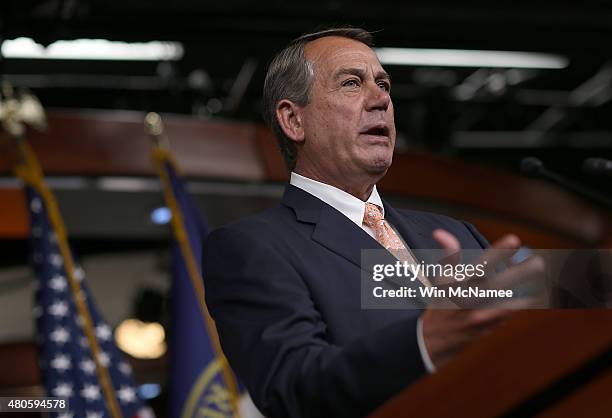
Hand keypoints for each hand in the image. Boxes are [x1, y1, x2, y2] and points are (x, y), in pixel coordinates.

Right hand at [421, 231, 544, 368]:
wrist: (435, 341)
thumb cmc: (441, 303)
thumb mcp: (442, 279)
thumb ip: (449, 255)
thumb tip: (440, 232)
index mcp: (458, 286)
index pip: (480, 266)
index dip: (498, 253)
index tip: (514, 239)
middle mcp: (470, 302)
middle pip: (500, 286)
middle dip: (521, 274)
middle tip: (540, 262)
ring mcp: (481, 317)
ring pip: (511, 305)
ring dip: (528, 293)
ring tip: (544, 279)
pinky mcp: (490, 328)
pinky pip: (510, 314)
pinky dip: (521, 303)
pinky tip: (535, 294)